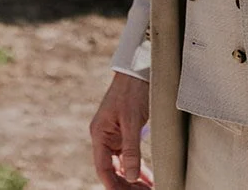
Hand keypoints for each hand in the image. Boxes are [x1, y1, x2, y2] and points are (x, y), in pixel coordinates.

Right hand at [90, 72, 153, 188]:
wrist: (139, 69)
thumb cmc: (133, 91)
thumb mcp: (132, 121)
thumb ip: (131, 150)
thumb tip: (130, 177)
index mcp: (100, 134)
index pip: (103, 168)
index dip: (113, 185)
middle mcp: (104, 136)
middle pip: (112, 170)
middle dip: (126, 185)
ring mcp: (115, 135)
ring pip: (121, 165)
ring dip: (133, 179)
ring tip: (148, 189)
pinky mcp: (125, 132)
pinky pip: (129, 156)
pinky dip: (138, 168)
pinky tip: (148, 178)